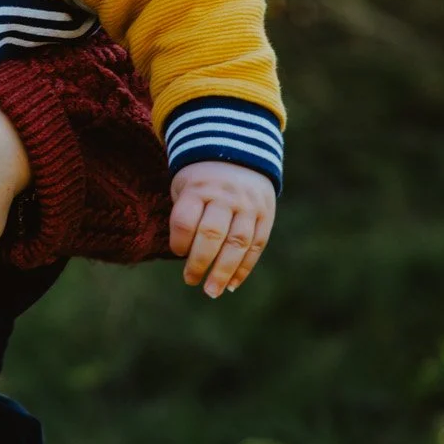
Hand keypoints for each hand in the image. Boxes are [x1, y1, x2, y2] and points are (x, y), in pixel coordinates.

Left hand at [170, 161, 275, 297]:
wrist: (239, 152)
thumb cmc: (201, 179)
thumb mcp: (185, 185)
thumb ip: (184, 214)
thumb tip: (184, 254)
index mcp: (199, 187)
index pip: (186, 219)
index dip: (179, 240)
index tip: (177, 252)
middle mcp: (225, 197)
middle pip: (212, 234)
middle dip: (200, 262)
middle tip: (191, 281)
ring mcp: (248, 206)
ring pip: (237, 243)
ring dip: (224, 271)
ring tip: (212, 291)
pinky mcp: (266, 215)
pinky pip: (256, 245)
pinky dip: (245, 268)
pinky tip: (232, 284)